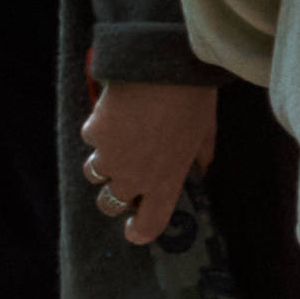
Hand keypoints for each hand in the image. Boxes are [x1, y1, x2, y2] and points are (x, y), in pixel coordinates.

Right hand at [81, 72, 220, 246]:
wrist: (162, 66)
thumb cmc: (194, 98)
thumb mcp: (207, 129)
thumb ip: (201, 154)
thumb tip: (200, 168)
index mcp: (166, 181)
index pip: (149, 223)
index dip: (139, 231)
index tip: (135, 231)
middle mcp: (133, 176)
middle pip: (110, 203)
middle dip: (116, 195)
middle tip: (125, 179)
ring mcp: (109, 156)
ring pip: (95, 173)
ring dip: (104, 164)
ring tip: (120, 143)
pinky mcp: (93, 133)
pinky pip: (92, 139)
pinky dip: (101, 131)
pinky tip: (116, 113)